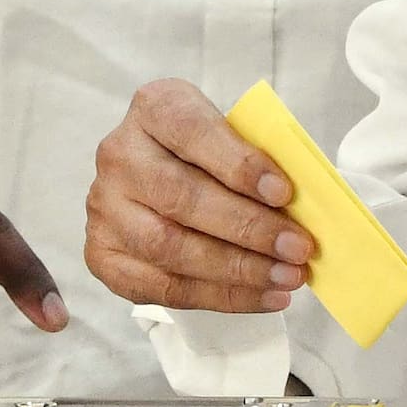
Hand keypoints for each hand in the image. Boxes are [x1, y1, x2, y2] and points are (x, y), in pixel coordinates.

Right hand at [83, 82, 310, 314]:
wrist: (154, 170)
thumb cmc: (206, 150)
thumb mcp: (229, 130)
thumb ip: (257, 156)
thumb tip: (302, 206)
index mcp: (153, 109)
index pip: (193, 132)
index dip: (239, 164)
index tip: (284, 192)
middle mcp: (119, 156)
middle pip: (181, 197)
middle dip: (248, 228)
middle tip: (297, 248)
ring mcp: (105, 208)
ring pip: (170, 248)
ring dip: (238, 270)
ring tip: (287, 277)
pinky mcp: (104, 254)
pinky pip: (163, 287)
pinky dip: (220, 297)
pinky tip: (262, 297)